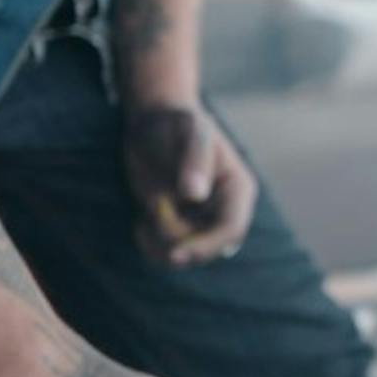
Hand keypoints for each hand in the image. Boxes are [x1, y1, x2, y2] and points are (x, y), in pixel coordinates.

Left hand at [123, 104, 254, 267]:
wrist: (152, 123)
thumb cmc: (176, 122)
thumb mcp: (189, 131)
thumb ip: (194, 160)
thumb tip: (195, 195)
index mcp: (237, 190)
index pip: (231, 230)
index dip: (206, 246)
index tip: (176, 253)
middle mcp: (223, 210)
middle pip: (208, 248)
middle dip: (178, 241)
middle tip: (153, 209)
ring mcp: (201, 220)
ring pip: (186, 254)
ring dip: (161, 243)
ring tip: (147, 211)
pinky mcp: (178, 224)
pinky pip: (167, 251)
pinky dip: (150, 247)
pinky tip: (139, 225)